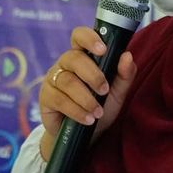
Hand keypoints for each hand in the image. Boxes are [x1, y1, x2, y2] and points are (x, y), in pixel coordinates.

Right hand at [39, 27, 136, 159]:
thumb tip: (127, 55)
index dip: (89, 38)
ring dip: (86, 98)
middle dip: (93, 75)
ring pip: (67, 81)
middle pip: (74, 58)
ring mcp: (53, 79)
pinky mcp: (46, 97)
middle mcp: (65, 64)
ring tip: (98, 112)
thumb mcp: (118, 93)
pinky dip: (76, 111)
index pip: (79, 36)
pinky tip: (87, 119)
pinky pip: (59, 99)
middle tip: (105, 91)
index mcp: (83, 56)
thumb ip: (124, 74)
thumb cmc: (101, 108)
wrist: (86, 136)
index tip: (103, 49)